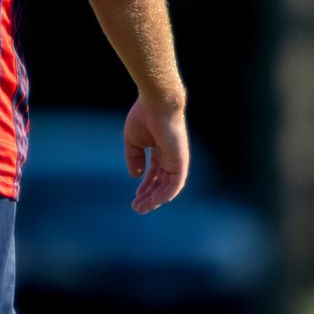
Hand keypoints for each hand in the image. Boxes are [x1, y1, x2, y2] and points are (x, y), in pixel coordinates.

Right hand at [124, 97, 188, 213]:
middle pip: (161, 182)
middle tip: (137, 207)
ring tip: (142, 208)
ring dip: (156, 199)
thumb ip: (134, 159)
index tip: (136, 197)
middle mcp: (170, 156)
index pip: (154, 173)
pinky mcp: (180, 161)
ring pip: (168, 186)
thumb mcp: (133, 142)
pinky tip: (156, 202)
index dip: (145, 186)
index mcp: (160, 149)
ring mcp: (177, 160)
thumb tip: (136, 176)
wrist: (157, 104)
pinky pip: (176, 183)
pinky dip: (167, 194)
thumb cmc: (144, 117)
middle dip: (149, 196)